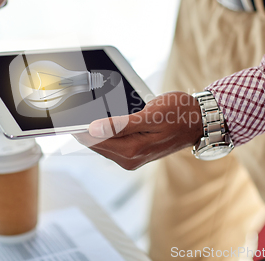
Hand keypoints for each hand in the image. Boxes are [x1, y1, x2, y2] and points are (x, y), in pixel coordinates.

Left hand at [73, 92, 203, 169]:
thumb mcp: (151, 114)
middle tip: (71, 106)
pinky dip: (103, 130)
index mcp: (132, 151)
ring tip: (83, 109)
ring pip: (101, 142)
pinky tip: (100, 118)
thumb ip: (121, 124)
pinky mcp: (133, 152)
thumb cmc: (179, 113)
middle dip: (83, 127)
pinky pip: (110, 142)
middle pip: (94, 143)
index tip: (65, 112)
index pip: (92, 140)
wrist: (199, 121)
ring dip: (92, 128)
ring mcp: (131, 157)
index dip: (76, 126)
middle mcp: (129, 158)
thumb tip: (93, 129)